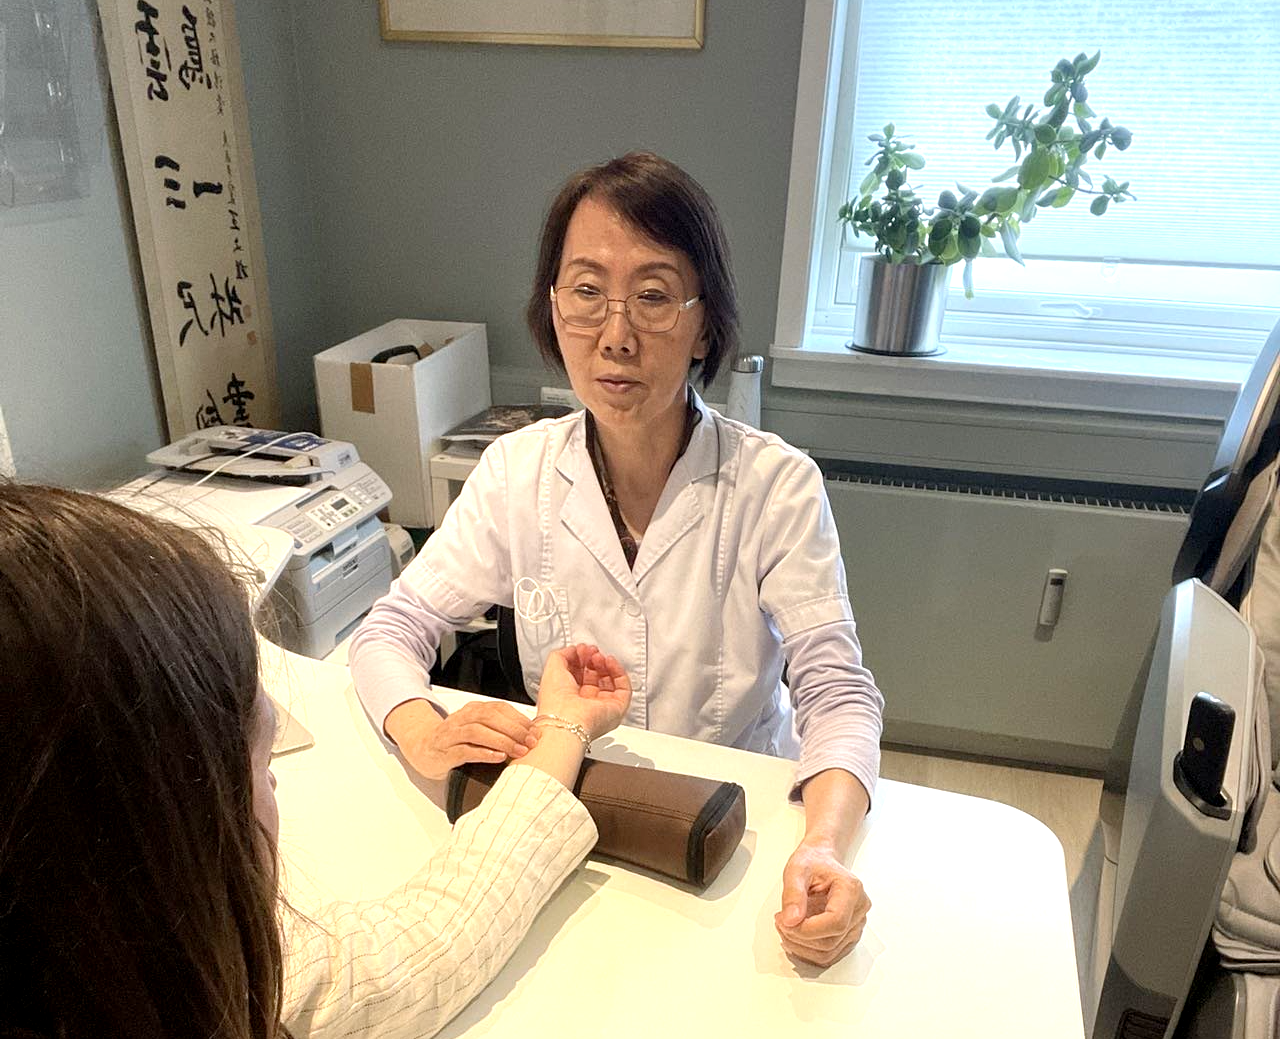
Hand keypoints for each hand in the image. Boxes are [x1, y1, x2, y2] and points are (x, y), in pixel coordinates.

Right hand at [385, 698, 534, 781]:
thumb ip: (499, 730)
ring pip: (477, 731)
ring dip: (501, 741)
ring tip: (519, 752)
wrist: (423, 749)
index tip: (537, 733)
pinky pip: (464, 750)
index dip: (520, 719)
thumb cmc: (457, 741)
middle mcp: (462, 718)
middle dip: (514, 729)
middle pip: (490, 717)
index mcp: (474, 710)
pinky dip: (483, 753)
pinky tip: (497, 757)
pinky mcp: (444, 752)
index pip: (500, 708)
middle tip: (531, 743)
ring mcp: (451, 734)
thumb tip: (531, 737)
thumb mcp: (478, 731)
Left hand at [535, 643, 631, 739]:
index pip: (579, 676)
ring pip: (610, 682)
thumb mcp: (552, 669)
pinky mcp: (617, 709)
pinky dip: (618, 671)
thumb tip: (574, 649)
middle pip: (595, 677)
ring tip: (598, 656)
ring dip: (605, 664)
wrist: (567, 720)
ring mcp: (602, 707)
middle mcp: (585, 704)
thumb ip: (562, 654)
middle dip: (593, 660)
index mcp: (568, 698)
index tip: (581, 650)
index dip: (581, 661)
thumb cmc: (555, 701)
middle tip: (590, 652)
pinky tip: (609, 661)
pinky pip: (624, 687)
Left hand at [774, 840, 870, 966]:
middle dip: (799, 938)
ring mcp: (857, 924)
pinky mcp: (849, 934)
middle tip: (780, 922)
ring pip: (829, 953)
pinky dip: (809, 950)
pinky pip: (830, 954)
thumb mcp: (796, 870)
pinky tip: (796, 934)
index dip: (807, 929)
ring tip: (786, 927)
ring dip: (802, 947)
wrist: (821, 859)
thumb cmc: (812, 862)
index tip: (785, 922)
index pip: (835, 922)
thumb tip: (790, 921)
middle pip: (831, 941)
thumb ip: (793, 894)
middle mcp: (859, 908)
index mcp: (851, 889)